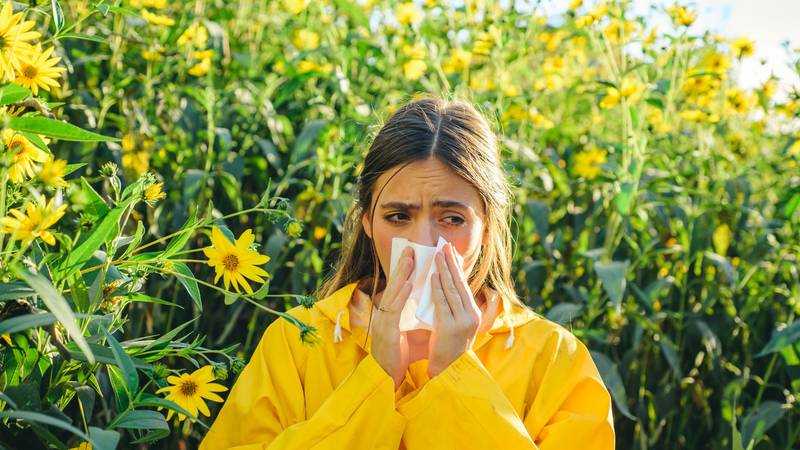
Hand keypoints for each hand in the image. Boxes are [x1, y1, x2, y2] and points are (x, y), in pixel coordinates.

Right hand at [370, 246, 413, 388]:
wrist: (387, 377)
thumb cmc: (398, 355)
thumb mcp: (405, 330)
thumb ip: (410, 315)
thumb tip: (423, 300)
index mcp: (390, 313)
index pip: (398, 287)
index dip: (404, 271)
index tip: (413, 255)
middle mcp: (384, 314)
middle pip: (394, 285)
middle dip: (402, 266)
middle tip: (411, 249)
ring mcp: (384, 321)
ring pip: (393, 293)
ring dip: (402, 275)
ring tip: (410, 259)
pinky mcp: (386, 331)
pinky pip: (395, 309)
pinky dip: (402, 295)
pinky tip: (409, 284)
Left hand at [428, 242, 481, 377]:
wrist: (448, 372)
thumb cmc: (449, 348)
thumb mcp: (456, 325)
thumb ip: (454, 308)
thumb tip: (445, 285)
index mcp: (474, 313)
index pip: (464, 285)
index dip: (457, 267)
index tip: (451, 251)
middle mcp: (472, 315)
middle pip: (460, 284)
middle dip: (451, 263)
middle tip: (444, 246)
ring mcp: (463, 321)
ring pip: (452, 290)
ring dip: (444, 270)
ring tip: (437, 255)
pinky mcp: (450, 327)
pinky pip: (443, 303)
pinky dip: (438, 288)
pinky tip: (433, 276)